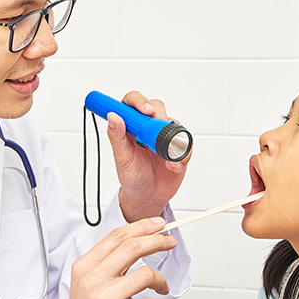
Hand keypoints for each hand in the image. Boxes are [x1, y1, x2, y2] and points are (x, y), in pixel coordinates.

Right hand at [57, 218, 176, 298]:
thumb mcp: (88, 285)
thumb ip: (107, 265)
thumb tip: (137, 245)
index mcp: (85, 267)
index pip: (116, 237)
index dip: (140, 226)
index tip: (157, 224)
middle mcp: (93, 280)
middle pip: (132, 247)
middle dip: (157, 241)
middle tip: (169, 242)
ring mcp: (106, 298)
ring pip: (146, 274)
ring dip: (161, 281)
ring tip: (162, 288)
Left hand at [107, 91, 190, 221]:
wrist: (149, 196)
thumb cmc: (132, 176)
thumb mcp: (122, 158)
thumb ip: (116, 137)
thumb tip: (113, 116)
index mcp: (130, 126)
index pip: (132, 102)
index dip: (138, 101)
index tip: (144, 111)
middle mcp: (148, 127)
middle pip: (156, 106)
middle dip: (158, 116)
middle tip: (155, 131)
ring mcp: (164, 135)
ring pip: (173, 122)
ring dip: (170, 138)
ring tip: (162, 157)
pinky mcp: (179, 146)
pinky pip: (186, 142)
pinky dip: (181, 155)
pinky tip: (172, 166)